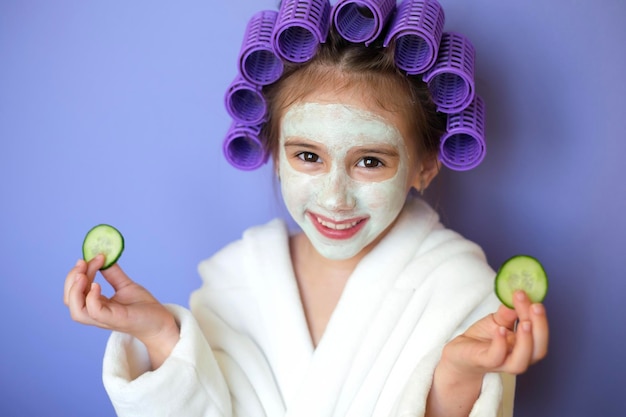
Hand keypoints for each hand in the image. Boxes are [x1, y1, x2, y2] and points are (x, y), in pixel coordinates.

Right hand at [63, 255, 179, 367]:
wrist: (161, 322)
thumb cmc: (143, 308)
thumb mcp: (126, 286)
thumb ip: (113, 274)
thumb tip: (103, 257)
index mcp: (96, 304)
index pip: (77, 289)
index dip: (80, 272)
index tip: (92, 257)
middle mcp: (96, 313)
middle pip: (70, 300)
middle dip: (72, 279)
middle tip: (83, 262)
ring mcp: (105, 318)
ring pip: (77, 311)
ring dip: (75, 291)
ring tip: (83, 275)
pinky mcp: (115, 320)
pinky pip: (94, 312)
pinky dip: (91, 298)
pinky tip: (97, 285)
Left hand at [425, 292, 548, 416]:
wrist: (460, 353)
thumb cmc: (483, 338)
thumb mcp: (497, 320)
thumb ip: (508, 311)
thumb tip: (518, 295)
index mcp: (525, 346)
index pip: (538, 333)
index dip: (538, 315)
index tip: (532, 296)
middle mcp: (517, 357)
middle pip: (538, 350)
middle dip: (540, 327)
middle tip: (536, 306)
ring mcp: (501, 362)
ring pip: (520, 361)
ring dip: (526, 341)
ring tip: (525, 322)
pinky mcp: (483, 361)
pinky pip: (495, 357)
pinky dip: (500, 344)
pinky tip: (500, 330)